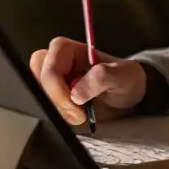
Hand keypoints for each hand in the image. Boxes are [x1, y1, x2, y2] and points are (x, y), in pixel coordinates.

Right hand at [29, 37, 147, 125]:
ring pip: (39, 95)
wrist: (131, 95)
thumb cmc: (127, 78)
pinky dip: (58, 116)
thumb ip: (101, 78)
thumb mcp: (122, 75)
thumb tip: (76, 94)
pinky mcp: (56, 98)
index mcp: (69, 50)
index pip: (50, 65)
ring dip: (57, 110)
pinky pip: (45, 107)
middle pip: (38, 79)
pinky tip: (76, 118)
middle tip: (78, 114)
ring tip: (80, 116)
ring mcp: (55, 81)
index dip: (57, 87)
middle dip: (55, 100)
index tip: (76, 105)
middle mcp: (58, 63)